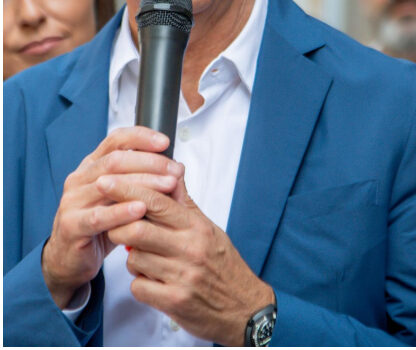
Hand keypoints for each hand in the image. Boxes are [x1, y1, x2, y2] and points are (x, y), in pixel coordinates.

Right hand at [41, 127, 180, 307]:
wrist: (72, 257)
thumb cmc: (104, 223)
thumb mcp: (125, 197)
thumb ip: (146, 181)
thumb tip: (178, 168)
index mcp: (92, 166)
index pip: (115, 141)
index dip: (141, 137)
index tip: (166, 142)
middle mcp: (79, 179)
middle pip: (115, 161)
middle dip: (150, 163)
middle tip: (175, 170)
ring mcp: (72, 201)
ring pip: (109, 184)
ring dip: (142, 184)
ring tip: (168, 185)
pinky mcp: (71, 225)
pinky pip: (98, 216)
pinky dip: (121, 212)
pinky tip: (141, 209)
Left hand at [103, 172, 273, 345]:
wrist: (244, 308)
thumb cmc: (224, 266)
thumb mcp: (210, 230)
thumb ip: (185, 203)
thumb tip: (174, 171)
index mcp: (198, 228)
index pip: (157, 202)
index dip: (127, 190)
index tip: (105, 181)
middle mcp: (191, 249)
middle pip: (136, 230)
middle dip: (119, 228)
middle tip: (119, 229)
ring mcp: (182, 276)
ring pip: (133, 259)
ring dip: (134, 260)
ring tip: (150, 262)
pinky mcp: (174, 301)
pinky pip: (138, 287)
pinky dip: (141, 285)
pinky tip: (157, 283)